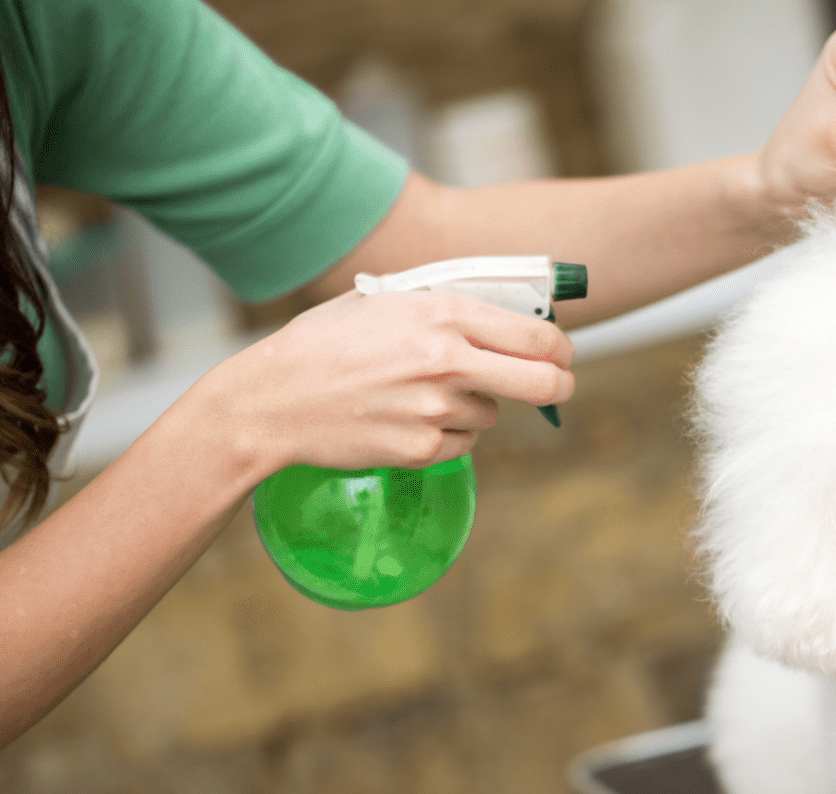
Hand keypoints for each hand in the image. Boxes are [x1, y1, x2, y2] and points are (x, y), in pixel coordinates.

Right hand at [197, 289, 574, 478]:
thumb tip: (504, 319)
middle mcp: (446, 360)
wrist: (272, 399)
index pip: (536, 335)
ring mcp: (435, 408)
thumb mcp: (385, 302)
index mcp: (442, 313)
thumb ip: (445, 308)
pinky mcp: (421, 449)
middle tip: (558, 386)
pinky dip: (447, 436)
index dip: (561, 347)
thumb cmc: (326, 343)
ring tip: (422, 395)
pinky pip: (462, 445)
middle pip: (542, 382)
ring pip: (491, 415)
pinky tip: (406, 419)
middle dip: (560, 385)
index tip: (563, 354)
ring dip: (474, 408)